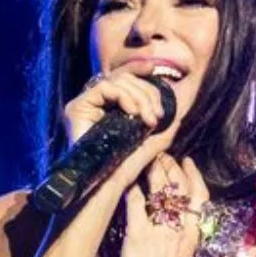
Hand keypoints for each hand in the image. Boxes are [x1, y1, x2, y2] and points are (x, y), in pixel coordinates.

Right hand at [62, 72, 178, 194]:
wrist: (107, 185)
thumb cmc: (125, 168)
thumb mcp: (150, 144)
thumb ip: (163, 130)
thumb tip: (178, 115)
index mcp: (109, 107)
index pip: (123, 78)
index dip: (138, 71)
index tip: (155, 71)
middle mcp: (95, 103)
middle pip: (123, 77)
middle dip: (146, 92)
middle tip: (157, 115)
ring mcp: (85, 104)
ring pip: (116, 80)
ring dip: (139, 96)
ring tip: (148, 118)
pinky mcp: (77, 107)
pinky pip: (103, 87)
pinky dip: (123, 96)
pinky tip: (133, 113)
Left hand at [119, 154, 209, 256]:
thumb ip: (183, 234)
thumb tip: (177, 215)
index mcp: (193, 234)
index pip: (199, 195)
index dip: (193, 174)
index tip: (186, 161)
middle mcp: (179, 229)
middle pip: (179, 186)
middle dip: (170, 166)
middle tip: (160, 156)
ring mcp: (158, 230)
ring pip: (159, 189)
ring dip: (153, 171)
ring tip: (146, 161)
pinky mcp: (136, 235)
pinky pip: (135, 203)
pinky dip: (132, 190)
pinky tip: (128, 185)